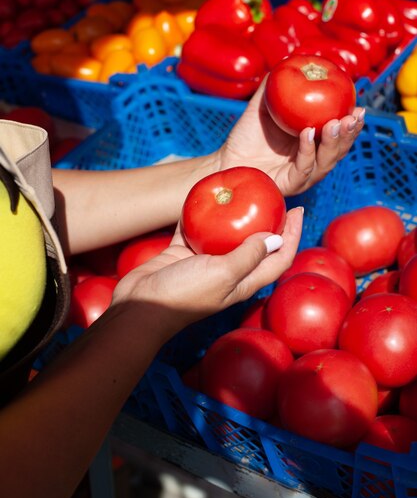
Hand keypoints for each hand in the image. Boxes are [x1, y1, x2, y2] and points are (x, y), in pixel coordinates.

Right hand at [111, 207, 302, 339]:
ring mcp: (205, 262)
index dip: (293, 235)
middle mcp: (229, 271)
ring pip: (225, 233)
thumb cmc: (185, 294)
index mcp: (245, 281)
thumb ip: (249, 255)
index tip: (298, 209)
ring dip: (233, 214)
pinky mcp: (183, 253)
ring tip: (239, 191)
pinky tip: (202, 196)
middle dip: (269, 220)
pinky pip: (195, 228)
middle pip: (257, 243)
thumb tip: (276, 237)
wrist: (140, 306)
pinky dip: (199, 214)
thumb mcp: (223, 274)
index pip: (280, 257)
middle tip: (272, 195)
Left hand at [218, 77, 364, 195]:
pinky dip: (307, 151)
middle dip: (350, 133)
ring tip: (335, 123)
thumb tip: (289, 59)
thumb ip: (275, 85)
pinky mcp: (289, 185)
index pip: (339, 134)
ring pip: (326, 162)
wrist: (226, 160)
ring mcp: (302, 175)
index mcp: (313, 144)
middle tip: (354, 115)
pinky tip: (308, 134)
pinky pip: (303, 169)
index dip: (353, 123)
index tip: (360, 106)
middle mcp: (312, 161)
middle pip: (339, 149)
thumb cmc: (245, 135)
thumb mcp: (261, 106)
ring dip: (334, 142)